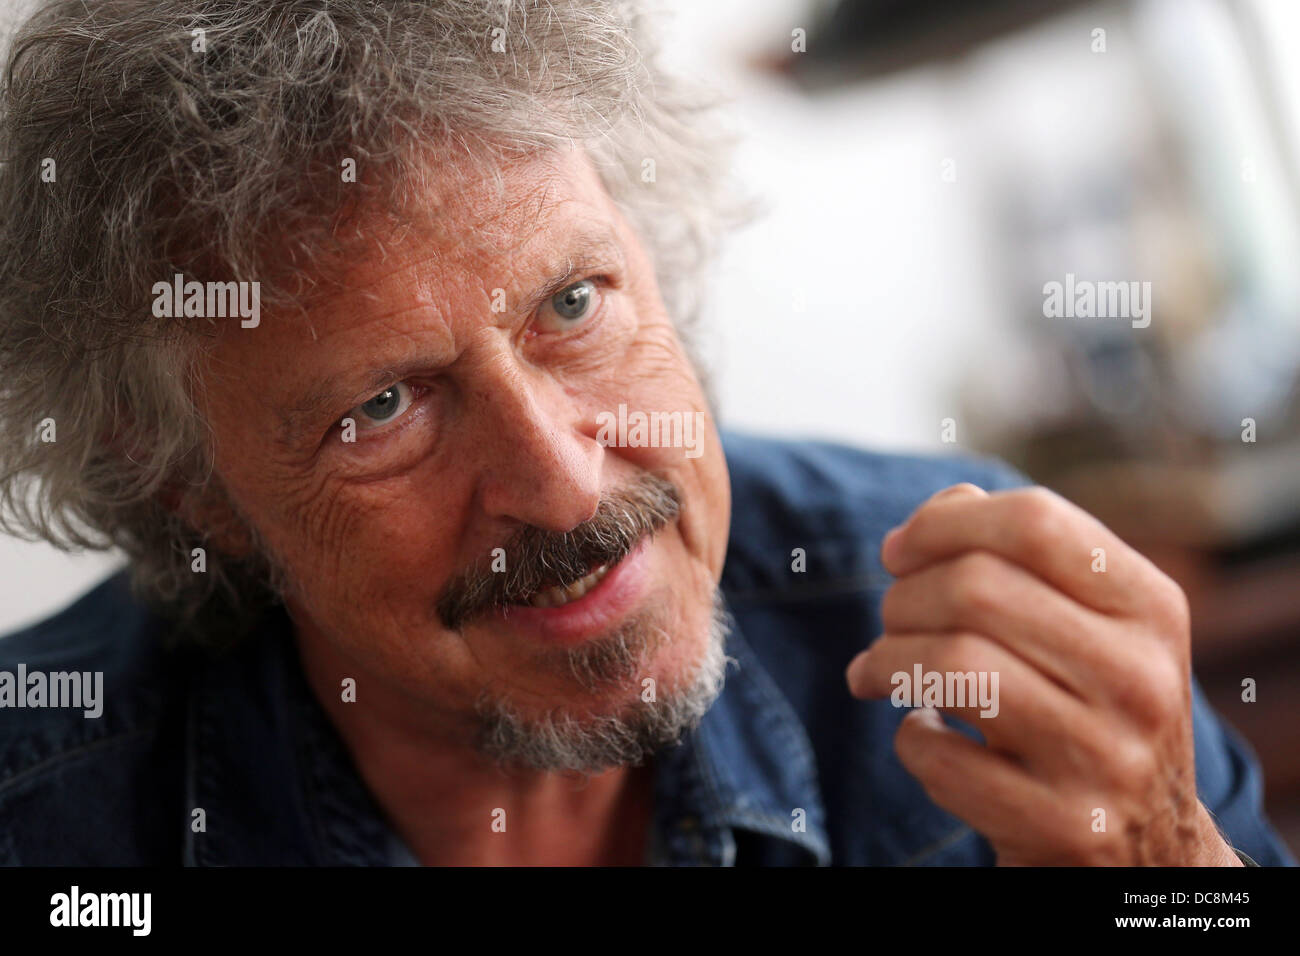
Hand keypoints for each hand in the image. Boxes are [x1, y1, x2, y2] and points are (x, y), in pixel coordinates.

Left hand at [845, 483, 1240, 865]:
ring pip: (951, 664)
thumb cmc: (1090, 708)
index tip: (897, 551)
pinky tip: (925, 733)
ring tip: (876, 672)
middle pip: (976, 588)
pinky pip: (938, 755)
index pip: (1035, 522)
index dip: (943, 523)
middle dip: (902, 598)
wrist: (1149, 852)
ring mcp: (1105, 759)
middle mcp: (1141, 679)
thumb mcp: (1090, 626)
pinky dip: (909, 738)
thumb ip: (1024, 553)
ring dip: (887, 661)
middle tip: (889, 621)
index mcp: (1152, 608)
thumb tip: (941, 508)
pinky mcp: (1060, 826)